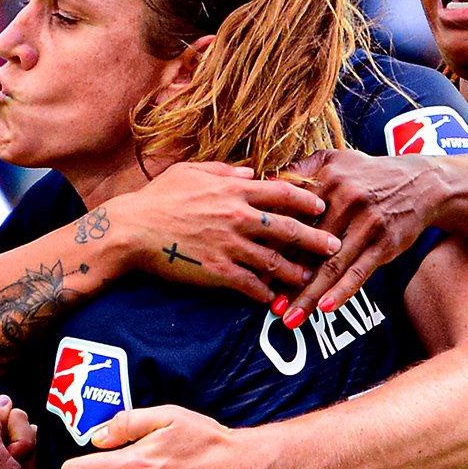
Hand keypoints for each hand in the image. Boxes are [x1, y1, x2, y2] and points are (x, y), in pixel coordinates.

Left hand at [0, 396, 41, 468]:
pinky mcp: (27, 464)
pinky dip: (40, 459)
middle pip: (18, 421)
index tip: (7, 456)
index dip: (9, 432)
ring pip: (32, 432)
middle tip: (16, 467)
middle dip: (22, 443)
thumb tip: (2, 399)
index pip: (0, 413)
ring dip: (33, 452)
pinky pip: (41, 446)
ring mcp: (10, 456)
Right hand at [106, 162, 337, 302]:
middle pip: (288, 229)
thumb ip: (224, 170)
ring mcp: (230, 245)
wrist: (133, 229)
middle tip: (334, 245)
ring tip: (310, 277)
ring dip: (297, 271)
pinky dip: (266, 293)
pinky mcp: (218, 271)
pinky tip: (275, 298)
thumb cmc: (158, 197)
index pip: (281, 193)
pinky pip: (251, 285)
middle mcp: (238, 217)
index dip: (306, 200)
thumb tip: (249, 171)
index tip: (321, 206)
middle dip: (315, 238)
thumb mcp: (191, 171)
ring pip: (276, 261)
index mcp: (233, 189)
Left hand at [276, 150, 444, 326]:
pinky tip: (324, 308)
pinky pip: (359, 272)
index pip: (289, 214)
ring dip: (307, 295)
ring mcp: (366, 223)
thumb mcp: (336, 158)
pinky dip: (341, 291)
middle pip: (305, 244)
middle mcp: (345, 199)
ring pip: (330, 265)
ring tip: (288, 317)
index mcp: (326, 179)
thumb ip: (301, 167)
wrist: (422, 182)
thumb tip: (264, 179)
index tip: (250, 263)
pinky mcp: (384, 242)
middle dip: (282, 275)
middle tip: (265, 300)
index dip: (269, 241)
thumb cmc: (369, 174)